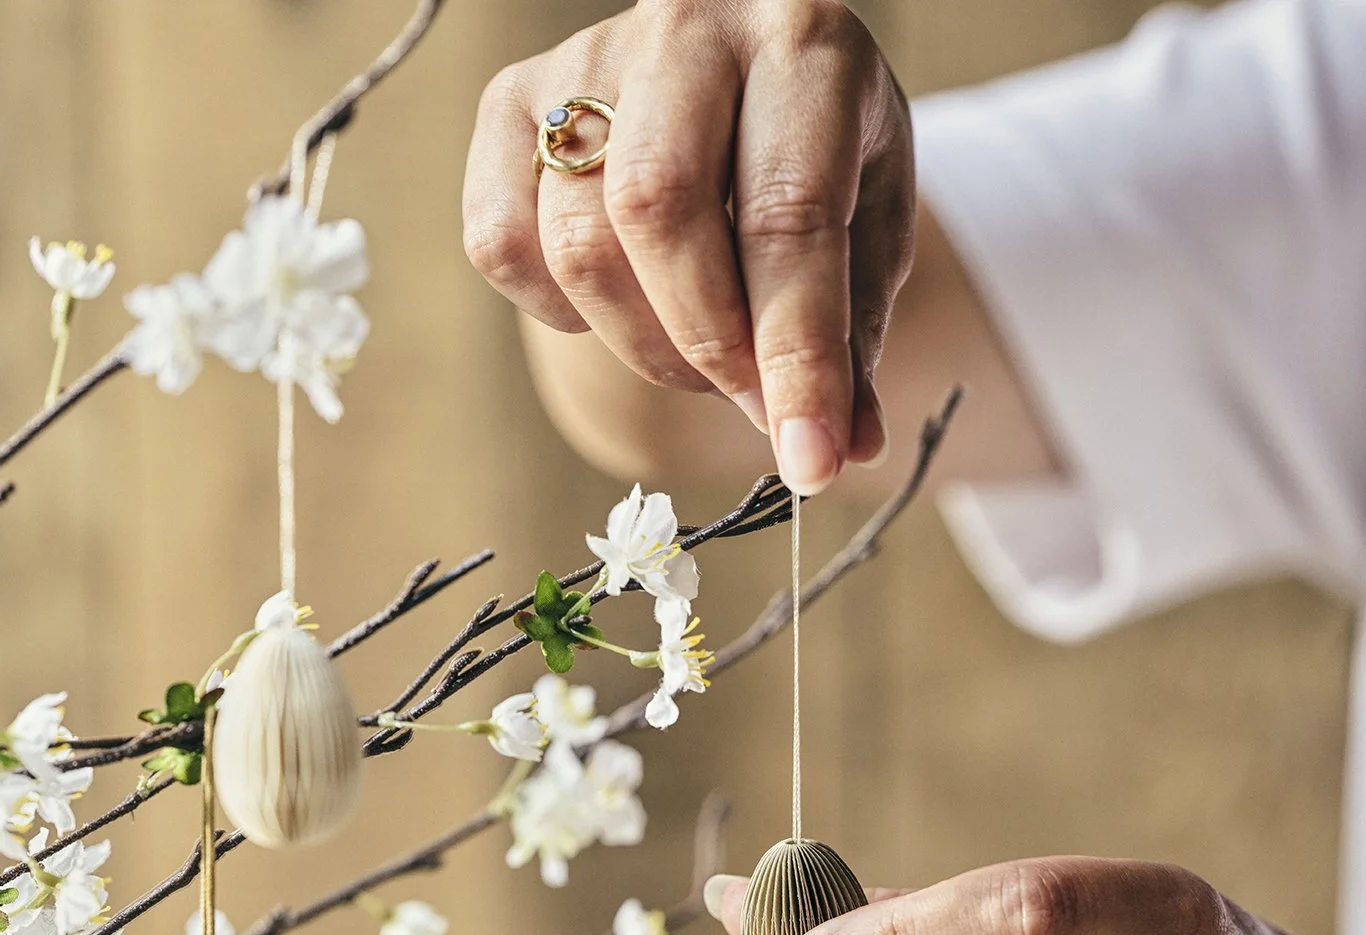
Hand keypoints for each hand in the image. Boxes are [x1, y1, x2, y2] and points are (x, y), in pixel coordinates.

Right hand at [464, 0, 914, 494]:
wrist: (739, 79)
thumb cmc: (813, 160)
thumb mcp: (866, 231)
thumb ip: (854, 340)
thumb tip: (838, 454)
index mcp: (804, 42)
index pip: (788, 213)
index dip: (795, 356)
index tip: (808, 460)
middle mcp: (686, 27)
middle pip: (658, 212)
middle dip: (703, 344)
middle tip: (742, 397)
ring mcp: (583, 58)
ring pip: (576, 241)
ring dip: (639, 343)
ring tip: (695, 354)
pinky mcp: (509, 101)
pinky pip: (500, 243)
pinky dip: (557, 310)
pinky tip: (617, 302)